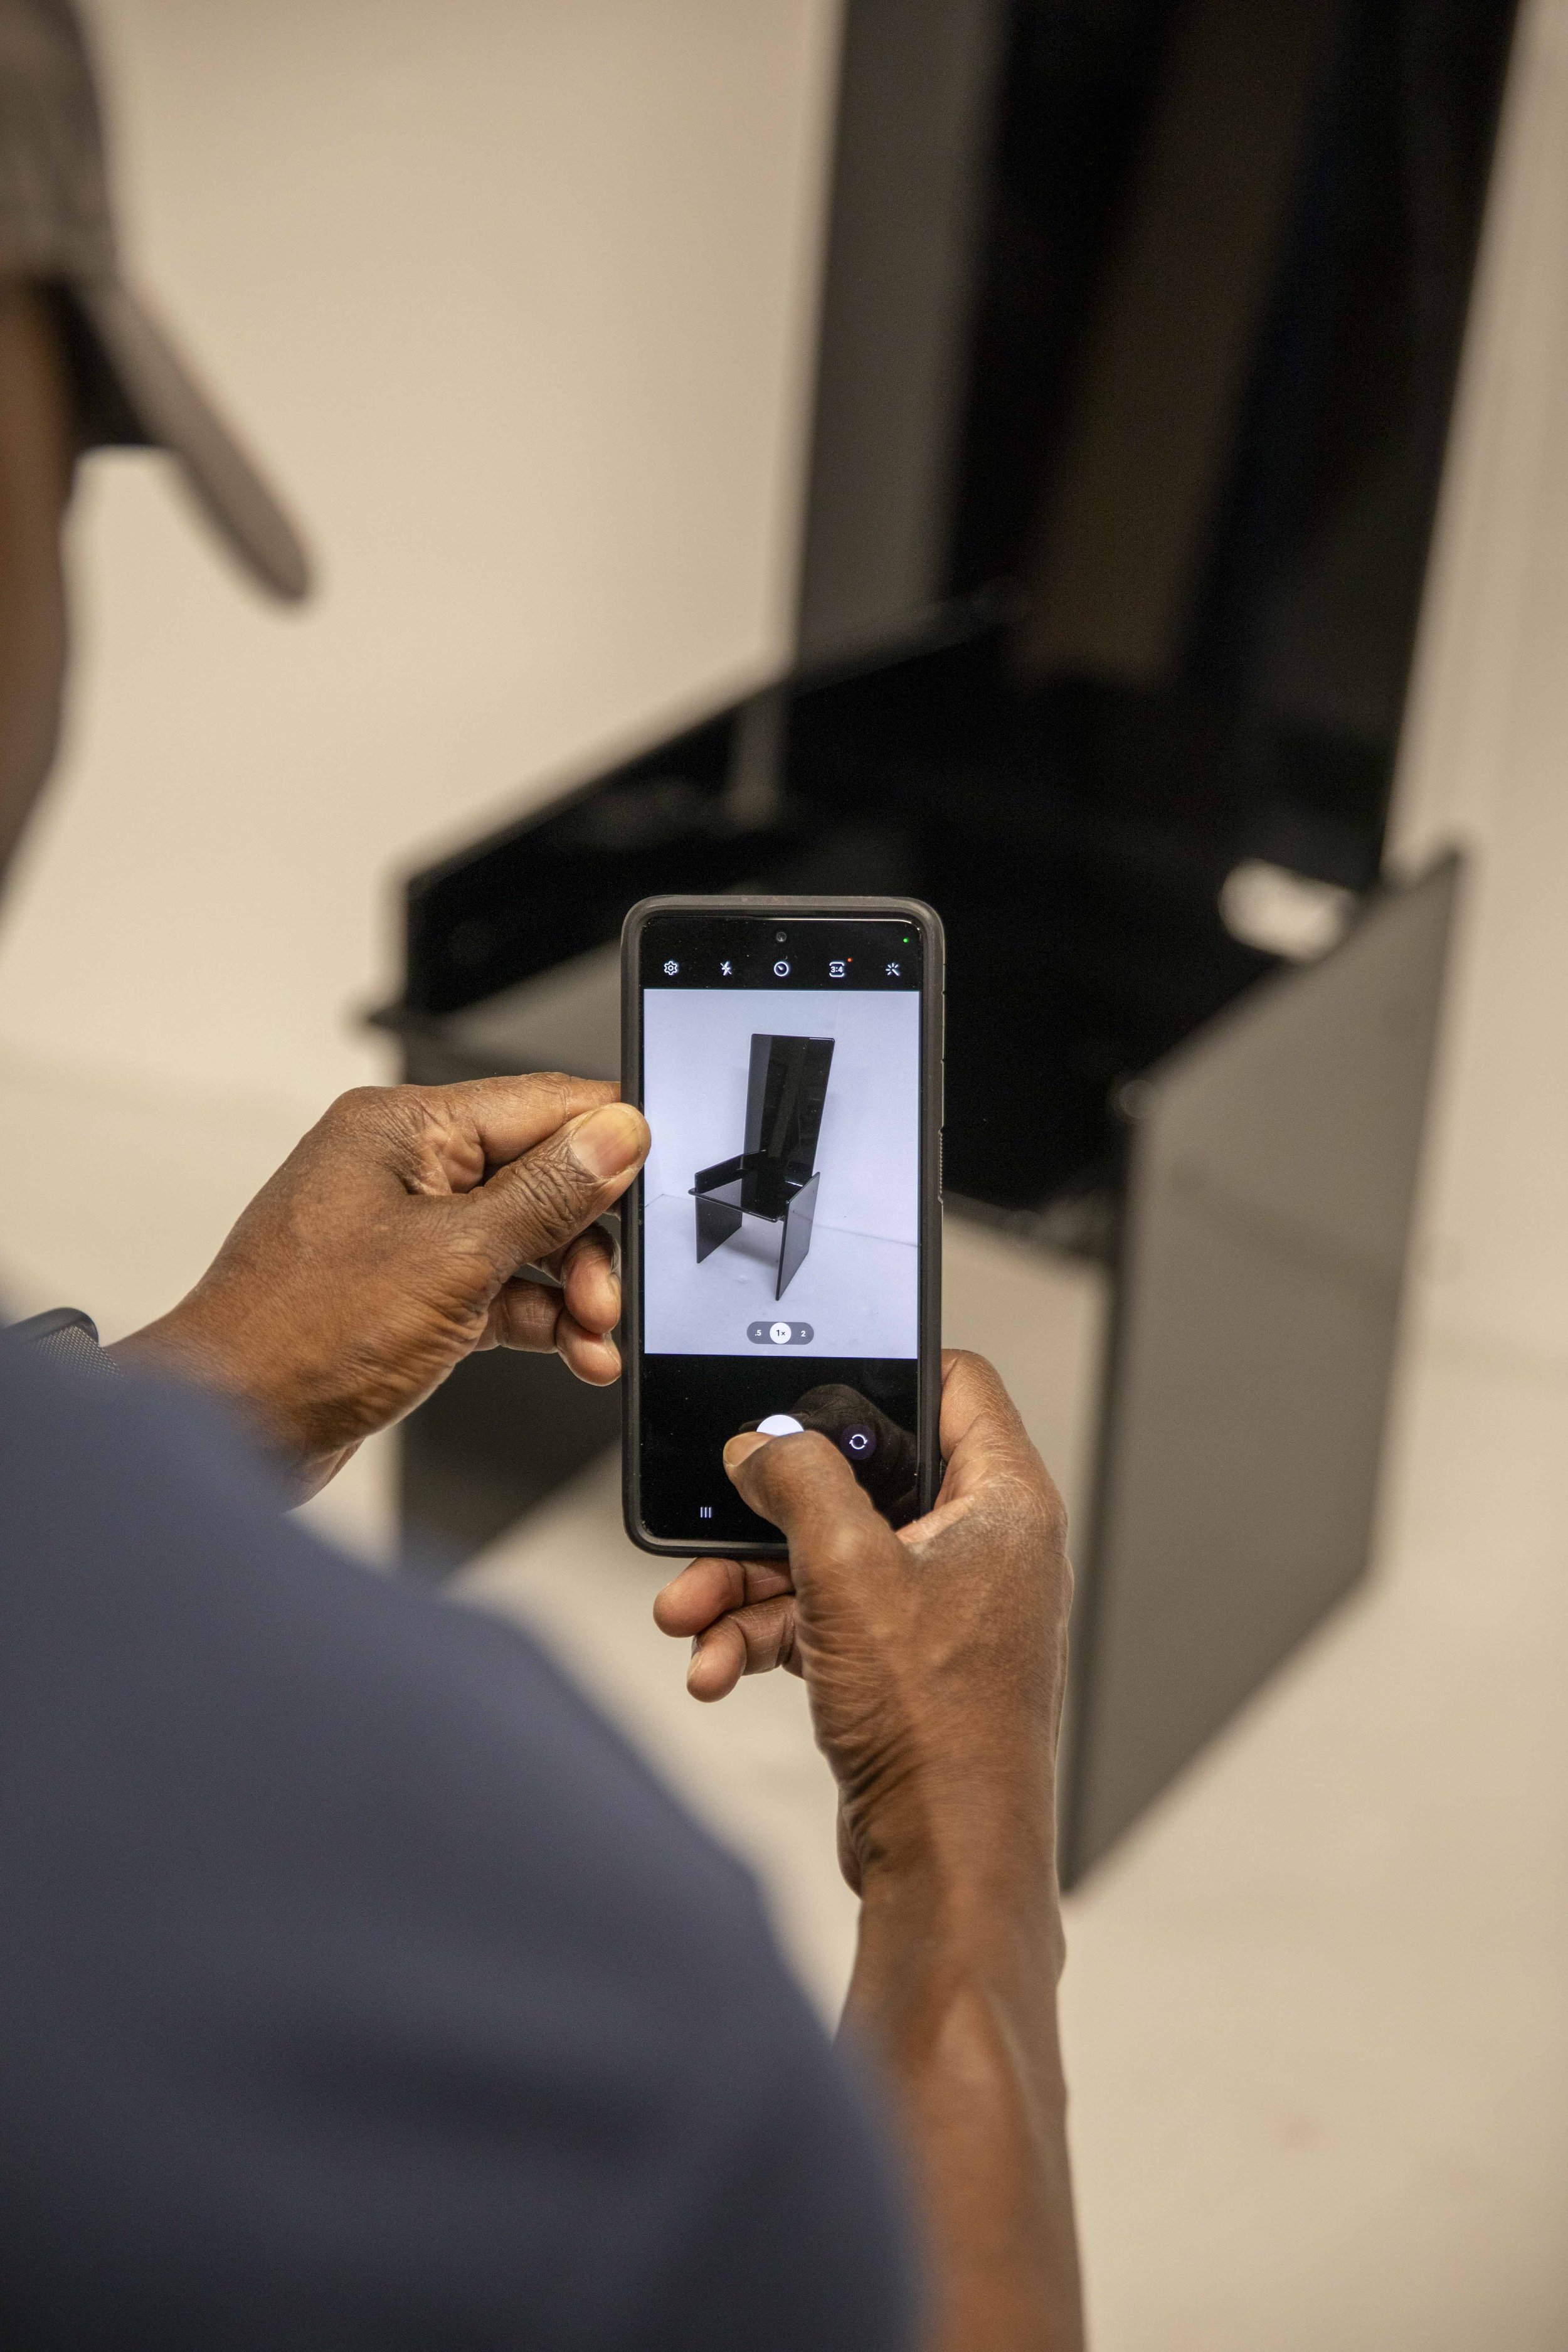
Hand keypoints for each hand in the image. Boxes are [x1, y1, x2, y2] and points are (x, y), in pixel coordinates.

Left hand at [110, 1075, 648, 1499]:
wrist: (230, 1426)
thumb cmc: (299, 1336)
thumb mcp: (455, 1257)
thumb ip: (547, 1194)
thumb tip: (616, 1134)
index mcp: (401, 1129)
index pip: (540, 1105)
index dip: (609, 1142)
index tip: (658, 1183)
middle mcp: (401, 1171)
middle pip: (542, 1179)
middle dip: (588, 1242)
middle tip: (607, 1295)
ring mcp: (404, 1235)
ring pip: (526, 1243)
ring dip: (571, 1292)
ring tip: (593, 1337)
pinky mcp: (408, 1295)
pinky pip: (498, 1290)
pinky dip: (539, 1322)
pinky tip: (572, 1353)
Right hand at [658, 1353, 1085, 2347]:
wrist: (945, 1863)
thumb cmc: (938, 1730)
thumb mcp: (848, 1572)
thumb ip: (797, 1482)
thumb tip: (758, 1445)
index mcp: (1003, 1501)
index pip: (952, 1382)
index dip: (878, 1370)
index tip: (803, 1382)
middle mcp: (982, 1545)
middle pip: (862, 1476)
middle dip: (768, 1511)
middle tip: (713, 1523)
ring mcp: (942, 1606)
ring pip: (826, 1552)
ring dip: (747, 1584)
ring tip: (691, 1620)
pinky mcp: (902, 1660)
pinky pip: (821, 1616)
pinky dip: (766, 1634)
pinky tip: (720, 1669)